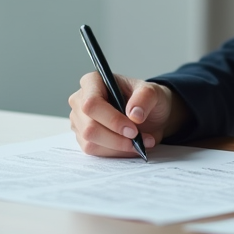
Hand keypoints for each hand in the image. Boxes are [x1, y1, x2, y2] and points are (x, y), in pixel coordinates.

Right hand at [68, 73, 186, 156]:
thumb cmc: (146, 99)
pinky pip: (95, 152)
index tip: (133, 129)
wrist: (149, 115)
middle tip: (139, 139)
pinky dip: (116, 152)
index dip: (111, 119)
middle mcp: (80, 100)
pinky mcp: (83, 138)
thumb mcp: (153, 92)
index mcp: (93, 81)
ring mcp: (80, 121)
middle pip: (89, 127)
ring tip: (140, 142)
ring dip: (118, 147)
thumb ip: (145, 98)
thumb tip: (134, 115)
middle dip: (117, 138)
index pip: (91, 103)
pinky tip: (131, 146)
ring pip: (91, 143)